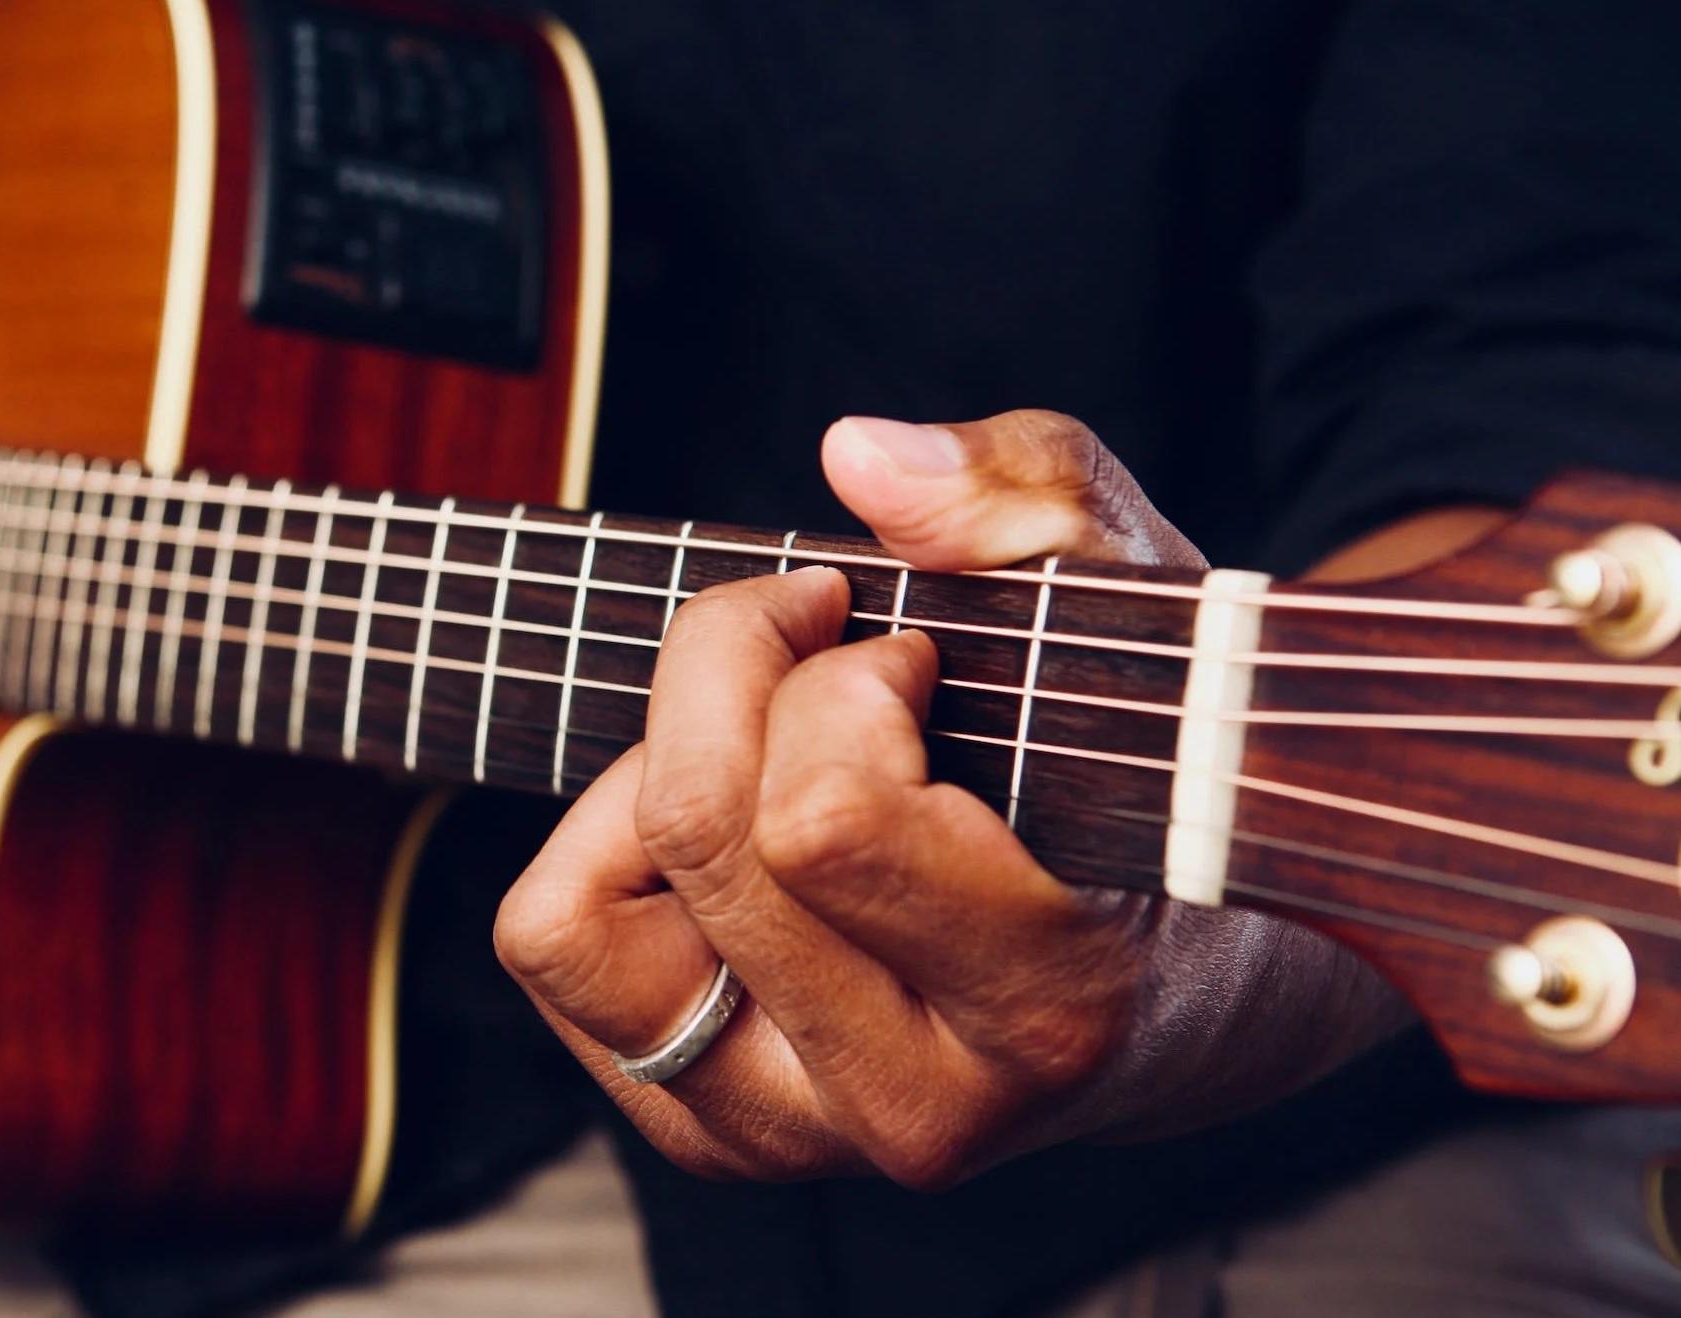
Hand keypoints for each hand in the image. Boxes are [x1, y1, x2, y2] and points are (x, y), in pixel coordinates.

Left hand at [495, 411, 1403, 1186]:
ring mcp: (794, 1138)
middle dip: (733, 677)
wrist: (1192, 996)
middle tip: (822, 648)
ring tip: (764, 749)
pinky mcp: (708, 1133)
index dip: (836, 679)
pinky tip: (727, 827)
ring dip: (647, 781)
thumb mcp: (1144, 603)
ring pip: (574, 921)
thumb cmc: (1159, 780)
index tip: (904, 648)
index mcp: (1048, 1006)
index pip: (821, 819)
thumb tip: (855, 455)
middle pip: (698, 833)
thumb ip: (1030, 502)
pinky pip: (556, 949)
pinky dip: (605, 851)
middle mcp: (912, 1107)